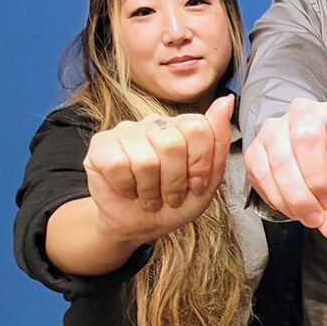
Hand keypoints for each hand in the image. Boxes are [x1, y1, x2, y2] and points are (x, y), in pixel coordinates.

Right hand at [83, 95, 232, 242]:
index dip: (200, 164)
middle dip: (175, 181)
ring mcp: (125, 131)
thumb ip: (219, 142)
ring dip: (151, 190)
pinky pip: (118, 166)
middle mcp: (154, 123)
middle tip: (170, 196)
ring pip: (145, 160)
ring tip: (150, 197)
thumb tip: (226, 101)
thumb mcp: (208, 182)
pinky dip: (128, 188)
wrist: (139, 224)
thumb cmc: (174, 203)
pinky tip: (129, 190)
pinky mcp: (100, 145)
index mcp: (182, 126)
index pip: (199, 127)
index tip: (196, 185)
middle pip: (172, 144)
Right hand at [244, 53, 326, 239]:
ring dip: (296, 197)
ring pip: (281, 159)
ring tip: (311, 218)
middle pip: (307, 137)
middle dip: (315, 181)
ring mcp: (275, 126)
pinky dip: (278, 199)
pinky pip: (261, 173)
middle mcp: (304, 113)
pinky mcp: (253, 146)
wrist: (299, 168)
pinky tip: (291, 208)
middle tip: (324, 212)